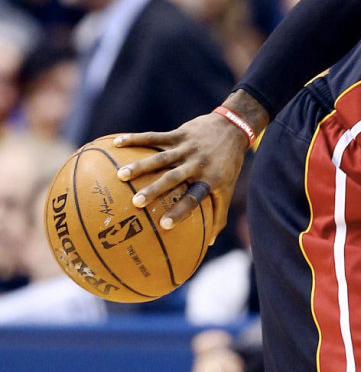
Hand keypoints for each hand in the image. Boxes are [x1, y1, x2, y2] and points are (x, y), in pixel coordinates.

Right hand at [114, 111, 250, 237]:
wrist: (233, 128)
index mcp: (209, 180)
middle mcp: (196, 165)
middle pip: (172, 179)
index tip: (163, 225)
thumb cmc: (228, 165)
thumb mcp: (228, 189)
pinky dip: (135, 139)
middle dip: (154, 190)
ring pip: (160, 158)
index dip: (180, 212)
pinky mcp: (178, 134)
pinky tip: (117, 143)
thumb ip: (219, 215)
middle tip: (136, 203)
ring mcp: (186, 148)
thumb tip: (210, 244)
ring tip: (120, 175)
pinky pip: (154, 137)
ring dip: (140, 166)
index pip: (193, 199)